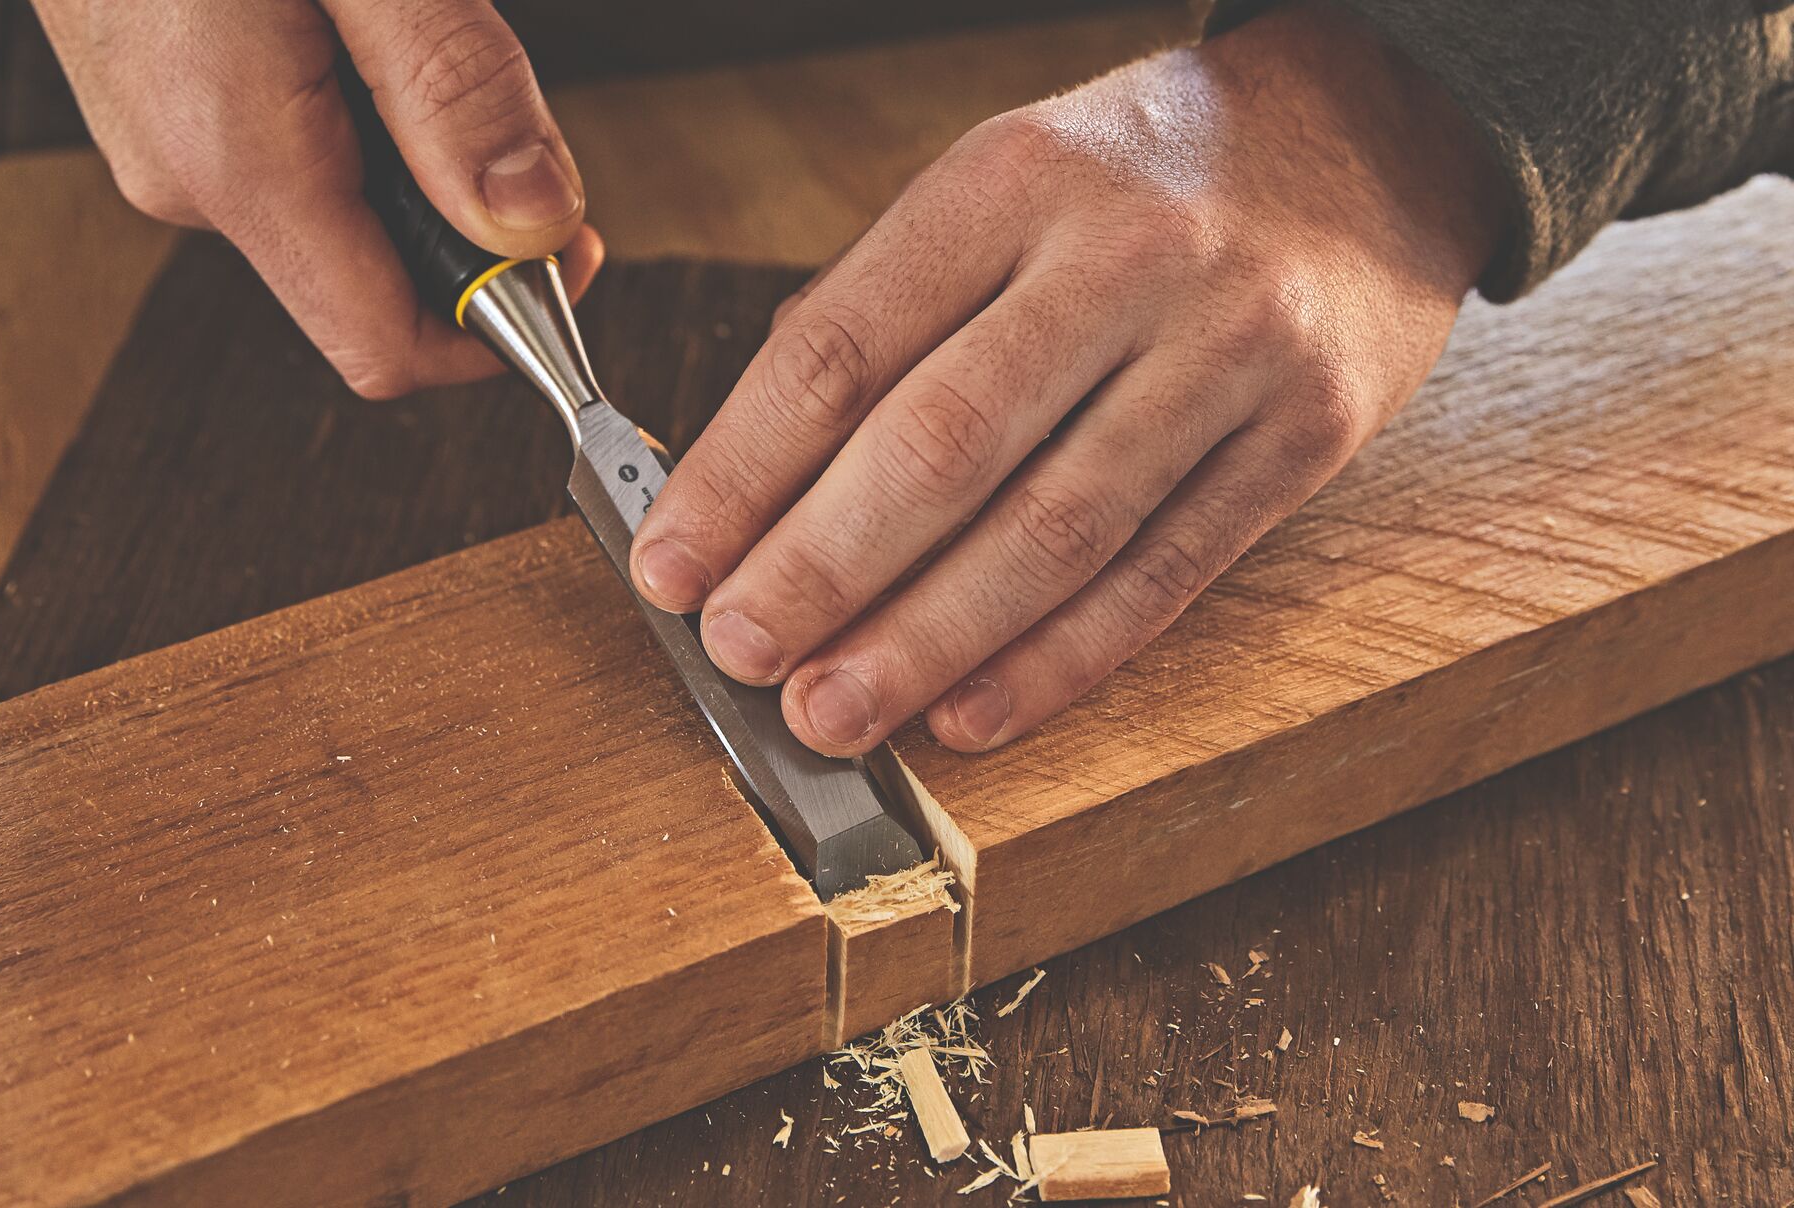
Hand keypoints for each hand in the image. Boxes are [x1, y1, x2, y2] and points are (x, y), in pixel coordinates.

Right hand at [34, 0, 602, 397]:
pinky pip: (288, 155)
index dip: (498, 330)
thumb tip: (535, 221)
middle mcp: (186, 178)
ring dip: (416, 159)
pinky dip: (357, 116)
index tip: (571, 259)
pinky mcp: (157, 101)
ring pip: (338, 215)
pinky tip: (357, 23)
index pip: (384, 348)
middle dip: (468, 227)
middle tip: (517, 115)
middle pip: (372, 283)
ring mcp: (162, 142)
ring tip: (417, 32)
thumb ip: (454, 89)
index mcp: (237, 161)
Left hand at [630, 2, 1506, 755]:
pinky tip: (971, 708)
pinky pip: (1164, 573)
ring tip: (835, 712)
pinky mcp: (1307, 436)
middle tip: (739, 653)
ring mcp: (1228, 350)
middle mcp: (1124, 258)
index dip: (740, 471)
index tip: (672, 562)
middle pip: (942, 444)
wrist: (1374, 132)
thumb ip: (891, 307)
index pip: (843, 346)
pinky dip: (1059, 656)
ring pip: (1053, 528)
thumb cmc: (1152, 171)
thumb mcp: (1007, 179)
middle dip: (820, 570)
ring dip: (926, 640)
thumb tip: (761, 468)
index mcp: (1013, 179)